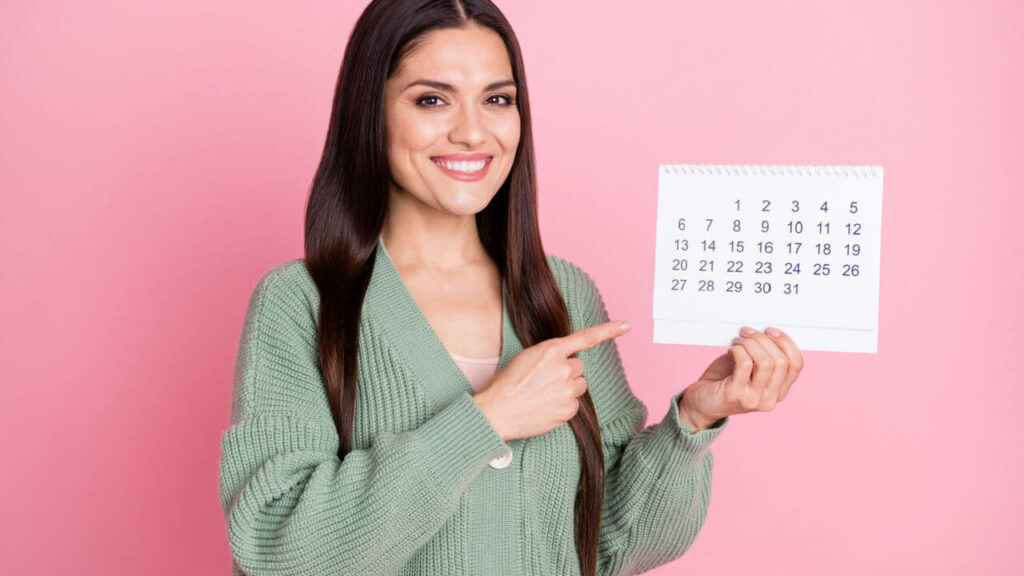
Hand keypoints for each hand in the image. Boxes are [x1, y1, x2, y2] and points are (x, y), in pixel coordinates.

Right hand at [474, 320, 631, 441]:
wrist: (497, 411)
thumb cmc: (508, 383)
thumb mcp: (527, 357)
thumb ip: (550, 355)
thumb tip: (568, 362)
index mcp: (551, 350)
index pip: (586, 338)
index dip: (609, 330)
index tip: (627, 325)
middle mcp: (564, 368)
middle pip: (578, 367)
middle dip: (566, 373)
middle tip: (544, 381)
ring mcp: (568, 389)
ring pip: (579, 386)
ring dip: (567, 389)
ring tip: (544, 395)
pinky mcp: (569, 409)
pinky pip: (574, 404)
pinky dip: (563, 405)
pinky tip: (546, 407)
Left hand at [679, 326, 804, 429]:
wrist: (701, 404)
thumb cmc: (724, 382)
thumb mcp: (750, 369)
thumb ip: (763, 356)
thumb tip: (767, 332)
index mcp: (779, 392)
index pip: (796, 364)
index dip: (786, 343)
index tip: (771, 331)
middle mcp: (770, 399)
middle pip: (781, 361)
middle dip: (763, 340)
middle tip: (747, 333)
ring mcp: (753, 399)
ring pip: (765, 362)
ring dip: (750, 344)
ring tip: (738, 342)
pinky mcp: (735, 395)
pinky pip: (744, 364)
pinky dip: (738, 350)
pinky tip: (731, 350)